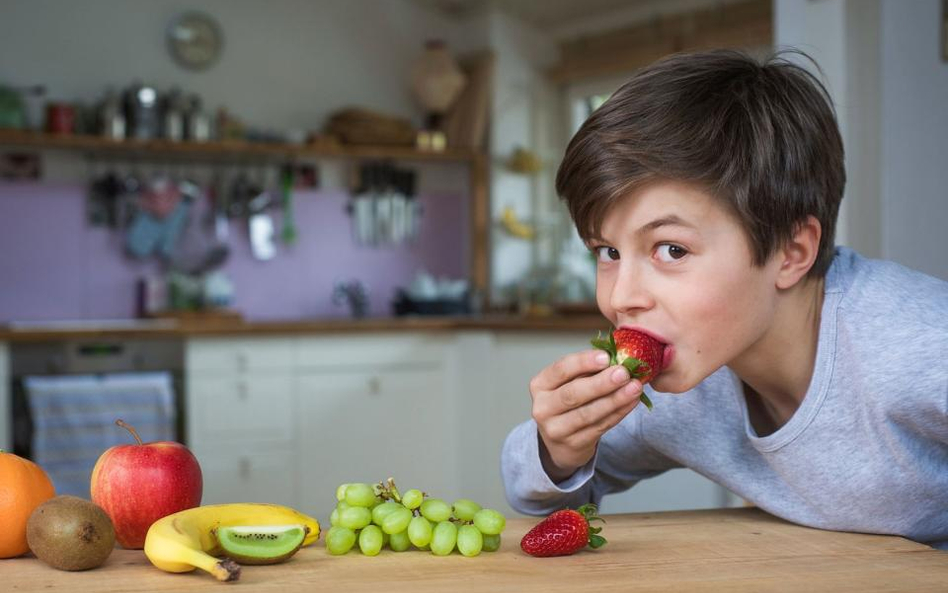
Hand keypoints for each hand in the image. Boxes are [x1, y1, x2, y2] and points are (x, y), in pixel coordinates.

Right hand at [530, 349, 642, 481]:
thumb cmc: (568, 403)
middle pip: (573, 394)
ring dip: (615, 399)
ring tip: (634, 387)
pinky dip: (618, 413)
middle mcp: (542, 407)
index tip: (606, 356)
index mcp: (540, 385)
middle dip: (601, 383)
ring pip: (588, 413)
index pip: (560, 370)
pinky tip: (632, 401)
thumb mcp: (568, 383)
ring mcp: (556, 429)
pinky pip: (600, 426)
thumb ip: (587, 371)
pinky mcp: (574, 445)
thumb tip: (617, 356)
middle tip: (623, 373)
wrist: (561, 442)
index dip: (583, 362)